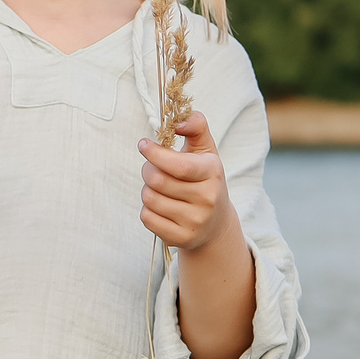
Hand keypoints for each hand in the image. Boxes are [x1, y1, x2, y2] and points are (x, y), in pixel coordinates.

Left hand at [140, 112, 235, 253]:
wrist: (216, 223)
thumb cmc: (205, 179)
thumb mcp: (205, 151)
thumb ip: (196, 126)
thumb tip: (180, 120)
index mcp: (213, 172)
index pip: (178, 165)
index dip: (155, 153)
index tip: (143, 145)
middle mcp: (207, 199)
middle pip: (157, 180)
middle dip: (148, 170)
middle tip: (152, 169)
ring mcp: (195, 221)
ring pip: (150, 199)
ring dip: (147, 190)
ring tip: (159, 189)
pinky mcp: (182, 238)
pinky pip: (148, 218)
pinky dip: (148, 210)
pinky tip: (161, 207)